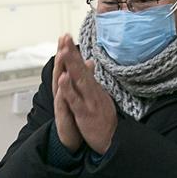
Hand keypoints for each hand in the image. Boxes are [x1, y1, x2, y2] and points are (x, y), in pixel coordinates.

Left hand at [56, 36, 117, 154]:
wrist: (113, 140)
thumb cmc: (104, 119)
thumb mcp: (100, 96)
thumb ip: (92, 80)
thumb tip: (89, 63)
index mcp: (93, 88)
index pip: (82, 66)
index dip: (74, 52)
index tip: (66, 37)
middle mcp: (92, 91)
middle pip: (80, 69)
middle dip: (72, 52)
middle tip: (65, 36)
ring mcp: (89, 102)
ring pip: (78, 81)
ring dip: (71, 65)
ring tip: (63, 51)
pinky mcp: (85, 114)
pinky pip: (75, 100)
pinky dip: (69, 90)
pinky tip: (63, 79)